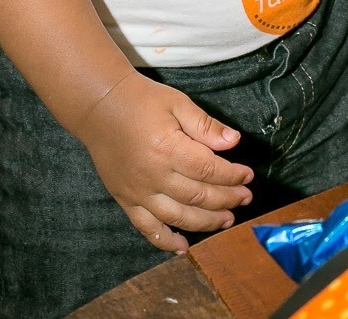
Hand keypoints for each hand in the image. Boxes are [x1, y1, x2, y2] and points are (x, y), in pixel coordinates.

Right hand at [77, 71, 253, 252]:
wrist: (99, 107)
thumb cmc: (142, 100)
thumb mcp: (177, 102)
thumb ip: (205, 125)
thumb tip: (234, 141)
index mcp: (168, 148)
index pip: (209, 170)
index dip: (232, 175)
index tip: (248, 175)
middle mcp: (154, 175)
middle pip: (198, 195)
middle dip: (226, 199)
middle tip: (245, 198)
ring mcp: (138, 192)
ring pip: (178, 216)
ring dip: (206, 222)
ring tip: (227, 220)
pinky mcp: (125, 200)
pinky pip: (147, 228)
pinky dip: (166, 241)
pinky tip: (183, 247)